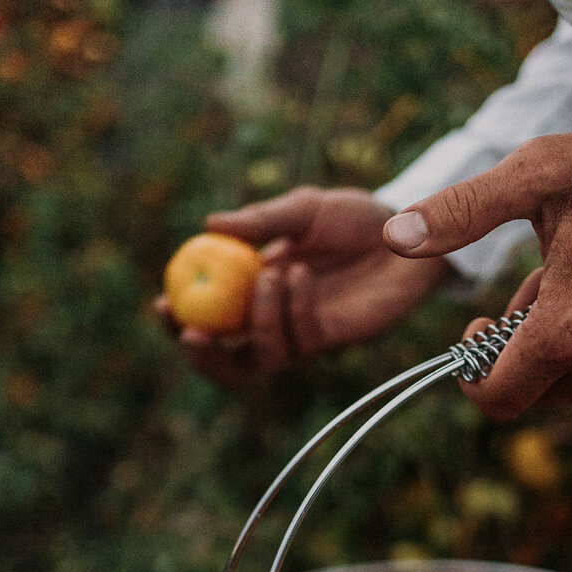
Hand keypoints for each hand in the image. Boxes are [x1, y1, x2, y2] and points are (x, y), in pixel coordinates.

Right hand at [155, 187, 449, 386]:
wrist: (410, 230)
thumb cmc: (355, 218)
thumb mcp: (304, 209)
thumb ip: (260, 220)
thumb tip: (209, 225)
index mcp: (252, 294)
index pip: (205, 320)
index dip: (177, 320)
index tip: (161, 303)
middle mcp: (273, 323)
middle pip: (226, 362)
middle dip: (203, 355)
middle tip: (193, 332)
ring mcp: (302, 336)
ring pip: (262, 359)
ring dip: (258, 321)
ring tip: (271, 273)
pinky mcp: (334, 341)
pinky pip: (302, 338)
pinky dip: (294, 307)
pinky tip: (300, 271)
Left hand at [383, 126, 571, 417]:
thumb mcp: (535, 176)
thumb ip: (461, 211)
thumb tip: (393, 236)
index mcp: (567, 332)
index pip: (496, 399)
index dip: (474, 370)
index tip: (482, 323)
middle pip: (536, 391)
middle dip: (524, 345)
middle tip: (545, 280)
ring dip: (569, 346)